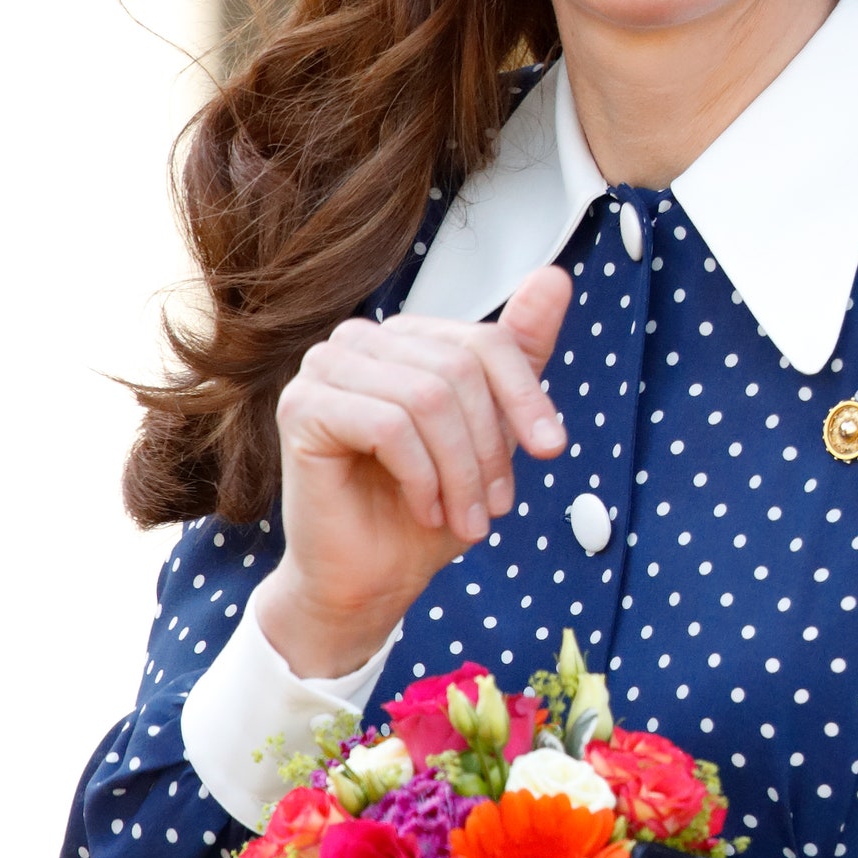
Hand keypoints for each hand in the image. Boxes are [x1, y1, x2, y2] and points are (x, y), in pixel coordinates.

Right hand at [254, 266, 571, 675]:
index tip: (551, 449)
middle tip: (495, 508)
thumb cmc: (426, 511)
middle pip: (459, 369)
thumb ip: (519, 356)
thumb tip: (555, 277)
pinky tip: (425, 510)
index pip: (485, 341)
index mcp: (406, 339)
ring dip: (459, 472)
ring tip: (465, 519)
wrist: (369, 581)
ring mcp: (324, 367)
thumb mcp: (491, 434)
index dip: (526, 396)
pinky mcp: (302, 406)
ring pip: (428, 398)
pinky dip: (421, 478)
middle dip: (489, 448)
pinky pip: (390, 427)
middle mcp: (360, 340)